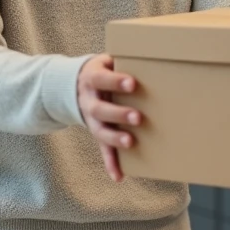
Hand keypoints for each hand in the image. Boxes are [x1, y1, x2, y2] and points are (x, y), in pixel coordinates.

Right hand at [77, 54, 141, 182]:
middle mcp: (89, 101)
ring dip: (115, 139)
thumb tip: (155, 53)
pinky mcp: (96, 133)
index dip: (116, 82)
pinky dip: (110, 164)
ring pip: (100, 132)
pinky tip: (119, 176)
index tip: (133, 83)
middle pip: (100, 110)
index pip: (102, 80)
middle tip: (138, 117)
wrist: (74, 84)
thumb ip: (125, 60)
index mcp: (92, 79)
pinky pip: (102, 150)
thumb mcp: (107, 60)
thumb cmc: (103, 70)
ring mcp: (91, 120)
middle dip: (119, 114)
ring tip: (131, 143)